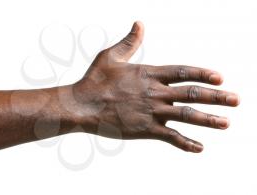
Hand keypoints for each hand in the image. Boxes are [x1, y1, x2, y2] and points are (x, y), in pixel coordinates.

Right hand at [73, 21, 239, 152]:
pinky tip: (199, 147)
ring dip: (209, 119)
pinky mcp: (145, 129)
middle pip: (191, 93)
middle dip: (216, 97)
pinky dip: (186, 143)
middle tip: (236, 100)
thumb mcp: (110, 55)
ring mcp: (151, 111)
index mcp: (148, 73)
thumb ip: (129, 42)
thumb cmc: (93, 80)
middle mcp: (154, 92)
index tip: (220, 78)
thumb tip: (139, 24)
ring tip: (227, 122)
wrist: (81, 105)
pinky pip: (170, 137)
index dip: (202, 74)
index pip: (182, 72)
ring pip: (186, 115)